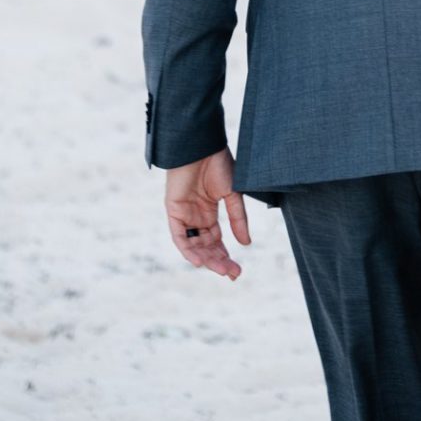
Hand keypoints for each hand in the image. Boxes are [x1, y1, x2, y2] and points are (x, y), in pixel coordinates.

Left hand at [164, 150, 249, 280]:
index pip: (216, 241)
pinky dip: (188, 250)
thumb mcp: (233, 193)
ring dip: (207, 259)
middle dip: (219, 261)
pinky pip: (180, 237)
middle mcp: (196, 217)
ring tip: (221, 269)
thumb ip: (238, 218)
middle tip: (233, 274)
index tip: (237, 270)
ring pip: (194, 246)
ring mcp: (185, 215)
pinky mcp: (174, 212)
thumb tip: (246, 243)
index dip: (226, 256)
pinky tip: (200, 260)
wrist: (202, 146)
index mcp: (209, 212)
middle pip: (206, 247)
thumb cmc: (218, 164)